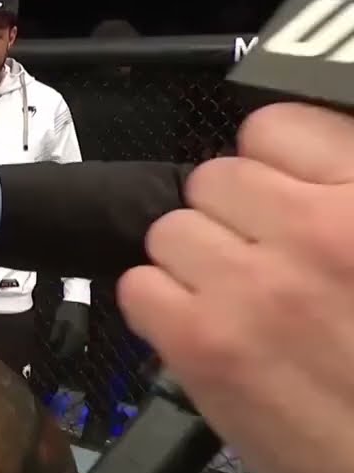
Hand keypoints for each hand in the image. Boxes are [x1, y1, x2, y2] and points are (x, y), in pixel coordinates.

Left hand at [48, 302, 88, 358]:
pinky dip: (76, 346)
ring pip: (79, 348)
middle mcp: (81, 337)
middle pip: (74, 351)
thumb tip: (52, 345)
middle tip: (58, 356)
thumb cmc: (66, 310)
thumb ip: (56, 335)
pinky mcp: (86, 331)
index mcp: (73, 335)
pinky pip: (82, 343)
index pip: (67, 350)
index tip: (54, 356)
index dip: (60, 354)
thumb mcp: (58, 322)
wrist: (78, 300)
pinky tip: (72, 347)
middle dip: (66, 355)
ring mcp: (85, 334)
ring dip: (72, 352)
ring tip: (63, 353)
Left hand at [118, 103, 353, 472]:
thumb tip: (295, 178)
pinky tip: (204, 335)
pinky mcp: (205, 344)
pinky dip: (161, 310)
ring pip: (169, 231)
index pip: (273, 128)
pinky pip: (139, 287)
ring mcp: (255, 287)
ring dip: (192, 265)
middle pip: (212, 179)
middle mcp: (316, 230)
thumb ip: (346, 201)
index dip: (268, 166)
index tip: (275, 196)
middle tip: (258, 262)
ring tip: (236, 305)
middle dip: (227, 217)